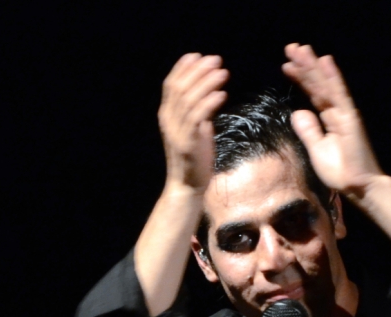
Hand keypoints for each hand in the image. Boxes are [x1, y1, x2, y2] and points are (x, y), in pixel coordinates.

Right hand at [158, 53, 228, 190]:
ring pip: (190, 100)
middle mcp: (169, 121)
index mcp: (167, 116)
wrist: (188, 186)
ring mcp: (177, 132)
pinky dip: (210, 103)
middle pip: (180, 88)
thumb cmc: (194, 159)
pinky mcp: (188, 143)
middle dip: (198, 71)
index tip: (198, 56)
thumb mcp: (195, 131)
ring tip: (223, 73)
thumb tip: (210, 96)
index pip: (171, 85)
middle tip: (216, 60)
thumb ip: (198, 114)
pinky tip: (222, 94)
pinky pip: (198, 117)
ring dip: (207, 83)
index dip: (183, 68)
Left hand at [282, 44, 382, 197]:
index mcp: (329, 120)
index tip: (287, 66)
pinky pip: (339, 95)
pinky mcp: (350, 119)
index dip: (300, 80)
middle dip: (304, 67)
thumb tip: (297, 112)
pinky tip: (324, 61)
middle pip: (317, 85)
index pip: (312, 95)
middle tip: (291, 48)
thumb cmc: (341, 172)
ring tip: (300, 49)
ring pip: (326, 85)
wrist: (358, 187)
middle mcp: (337, 112)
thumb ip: (308, 131)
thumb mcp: (317, 150)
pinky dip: (332, 77)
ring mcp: (344, 114)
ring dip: (313, 66)